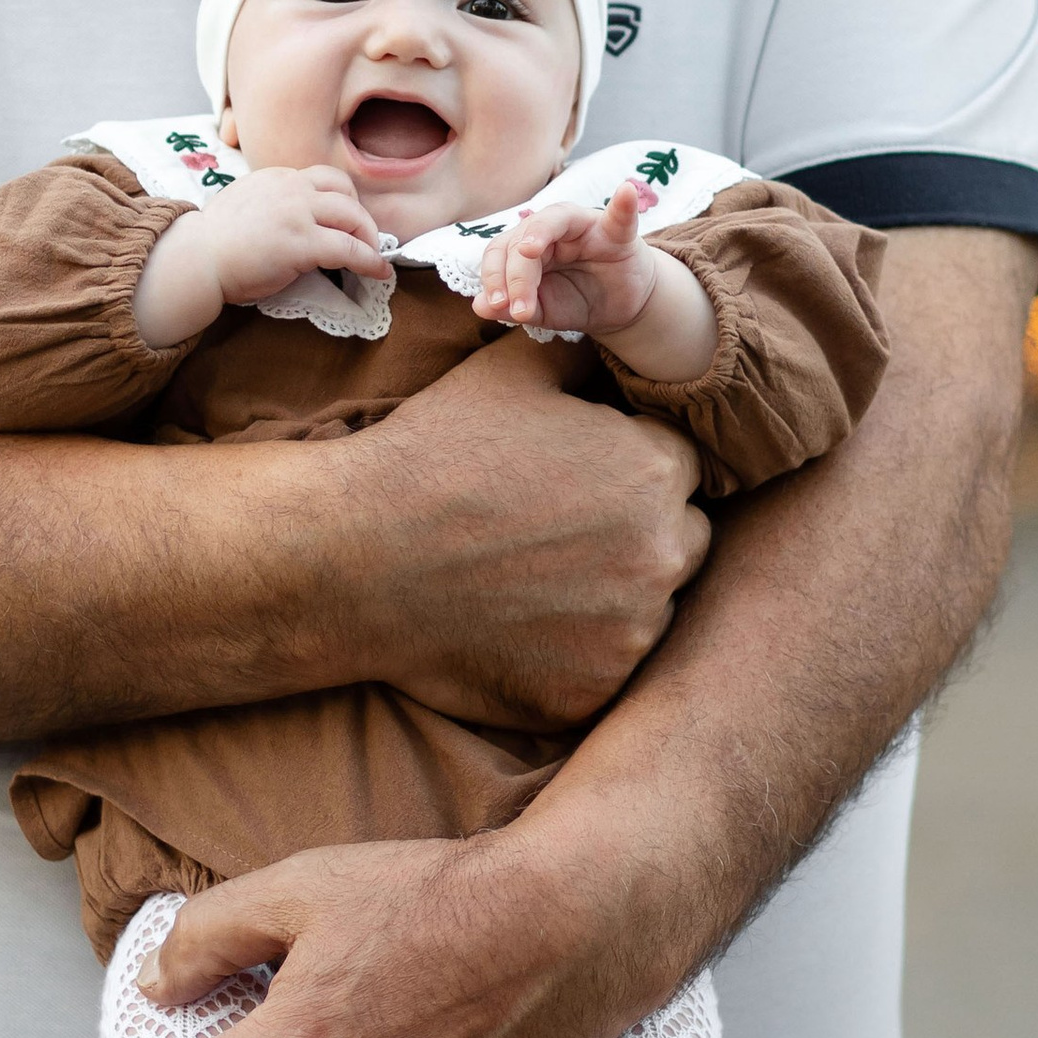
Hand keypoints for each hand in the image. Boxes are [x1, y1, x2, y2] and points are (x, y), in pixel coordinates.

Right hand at [135, 166, 387, 346]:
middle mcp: (290, 187)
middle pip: (345, 191)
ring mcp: (298, 213)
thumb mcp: (244, 204)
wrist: (197, 259)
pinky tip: (379, 272)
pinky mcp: (302, 242)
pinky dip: (370, 261)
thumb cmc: (215, 242)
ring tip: (374, 256)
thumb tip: (294, 222)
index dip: (343, 199)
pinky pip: (349, 249)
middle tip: (365, 239)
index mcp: (276, 177)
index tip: (347, 219)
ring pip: (353, 216)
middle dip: (361, 216)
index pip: (323, 178)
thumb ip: (272, 204)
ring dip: (369, 237)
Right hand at [345, 334, 710, 729]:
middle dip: (638, 531)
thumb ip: (582, 354)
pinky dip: (575, 654)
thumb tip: (609, 345)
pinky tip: (520, 626)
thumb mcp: (511, 374)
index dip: (630, 465)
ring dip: (613, 596)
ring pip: (649, 609)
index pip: (681, 466)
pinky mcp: (589, 691)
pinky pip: (604, 668)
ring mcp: (627, 633)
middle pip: (681, 539)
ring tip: (536, 579)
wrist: (356, 558)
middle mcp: (659, 556)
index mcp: (653, 473)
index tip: (580, 478)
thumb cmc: (434, 457)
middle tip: (561, 531)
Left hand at [474, 180, 658, 338]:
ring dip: (538, 234)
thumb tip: (479, 306)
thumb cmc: (577, 300)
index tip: (495, 306)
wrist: (619, 309)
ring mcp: (584, 226)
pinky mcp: (617, 234)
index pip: (500, 252)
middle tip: (520, 309)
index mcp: (527, 245)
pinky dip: (622, 204)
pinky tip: (625, 192)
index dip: (493, 277)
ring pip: (554, 219)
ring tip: (529, 251)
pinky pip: (618, 215)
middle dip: (515, 276)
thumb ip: (514, 307)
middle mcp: (551, 229)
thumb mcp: (543, 310)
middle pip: (521, 238)